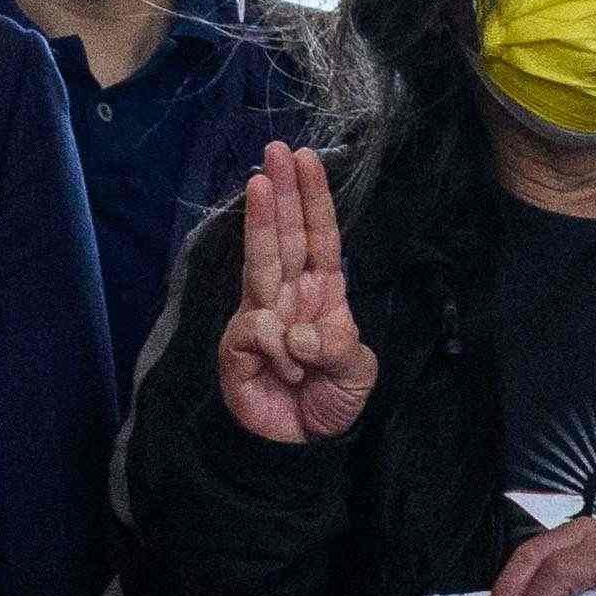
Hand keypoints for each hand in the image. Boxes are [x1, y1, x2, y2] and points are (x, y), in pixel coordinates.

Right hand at [216, 144, 379, 444]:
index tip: (308, 159)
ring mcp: (262, 315)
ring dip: (262, 219)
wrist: (299, 446)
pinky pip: (261, 328)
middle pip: (286, 235)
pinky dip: (280, 349)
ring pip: (262, 259)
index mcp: (324, 295)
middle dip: (282, 191)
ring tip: (260, 181)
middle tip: (277, 149)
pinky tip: (285, 370)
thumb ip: (340, 348)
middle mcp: (290, 296)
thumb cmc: (330, 403)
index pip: (321, 238)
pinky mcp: (239, 343)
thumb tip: (300, 333)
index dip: (315, 200)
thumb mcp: (356, 374)